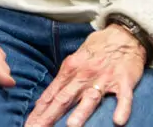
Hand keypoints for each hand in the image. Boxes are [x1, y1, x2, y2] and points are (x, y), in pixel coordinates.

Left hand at [25, 25, 145, 126]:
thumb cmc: (98, 48)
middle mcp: (84, 74)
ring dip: (81, 113)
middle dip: (50, 116)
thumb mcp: (76, 59)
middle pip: (64, 98)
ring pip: (90, 98)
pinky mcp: (124, 81)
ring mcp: (104, 78)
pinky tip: (117, 121)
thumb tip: (48, 98)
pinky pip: (123, 97)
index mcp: (70, 68)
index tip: (29, 124)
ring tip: (71, 126)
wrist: (123, 34)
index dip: (39, 111)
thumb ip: (64, 79)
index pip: (51, 93)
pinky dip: (121, 109)